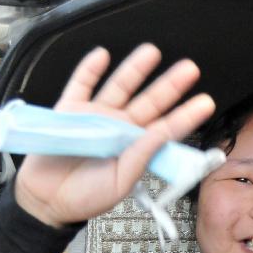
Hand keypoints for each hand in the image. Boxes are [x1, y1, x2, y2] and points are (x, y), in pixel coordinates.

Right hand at [15, 44, 214, 226]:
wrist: (46, 200)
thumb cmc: (85, 197)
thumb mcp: (120, 182)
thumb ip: (141, 156)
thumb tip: (162, 133)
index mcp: (136, 147)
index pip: (167, 127)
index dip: (186, 115)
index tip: (205, 102)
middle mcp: (120, 127)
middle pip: (149, 101)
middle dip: (169, 85)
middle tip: (190, 69)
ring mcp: (95, 115)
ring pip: (119, 86)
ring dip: (135, 69)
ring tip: (152, 52)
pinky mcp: (69, 110)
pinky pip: (81, 84)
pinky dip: (89, 69)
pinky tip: (102, 55)